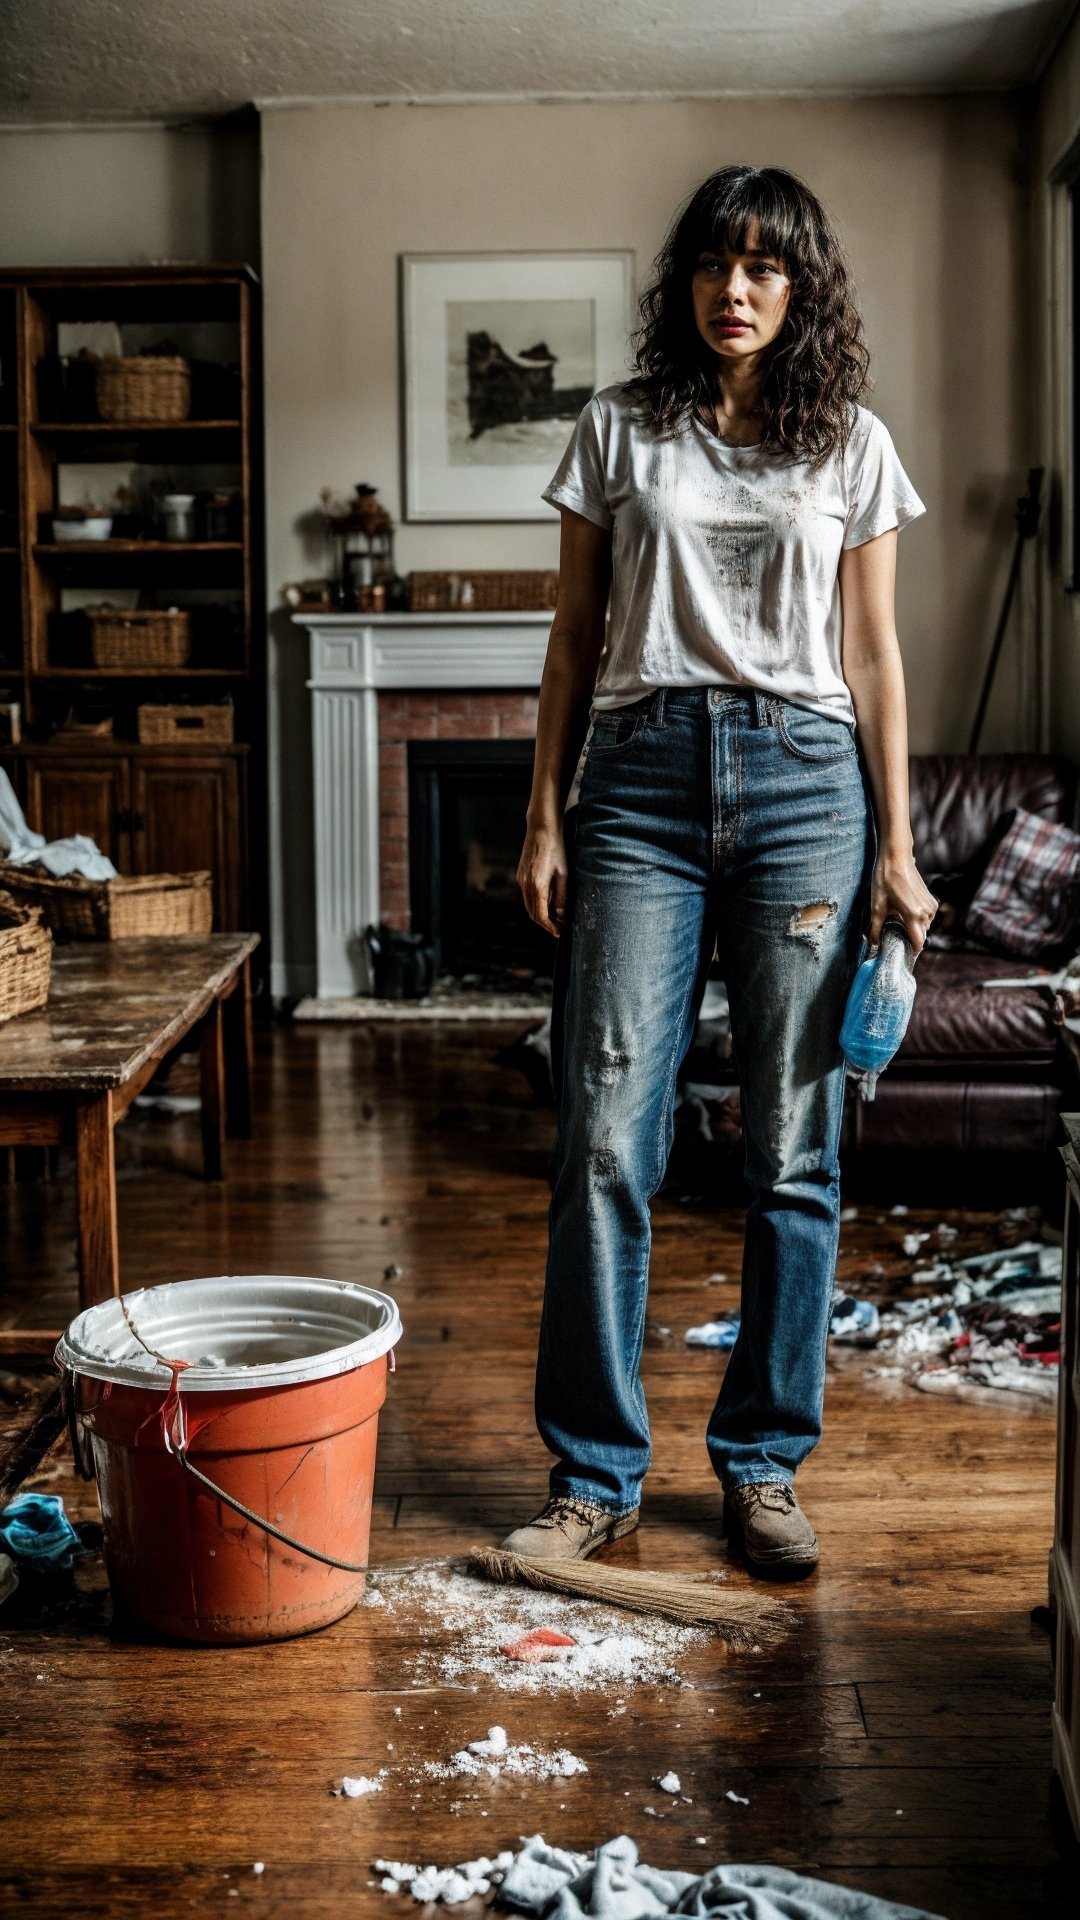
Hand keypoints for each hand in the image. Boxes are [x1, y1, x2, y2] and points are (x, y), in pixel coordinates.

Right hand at [517, 822, 567, 938]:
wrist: (541, 830)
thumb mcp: (564, 874)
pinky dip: (536, 902)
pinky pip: (527, 895)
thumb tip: (561, 916)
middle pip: (532, 913)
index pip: (541, 915)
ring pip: (529, 905)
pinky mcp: (520, 875)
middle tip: (558, 927)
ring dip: (540, 913)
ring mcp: (521, 880)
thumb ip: (562, 896)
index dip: (549, 927)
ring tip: (555, 916)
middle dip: (544, 923)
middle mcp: (525, 885)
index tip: (558, 932)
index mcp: (537, 886)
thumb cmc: (557, 850)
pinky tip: (548, 900)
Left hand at [867, 848, 937, 954]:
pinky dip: (917, 920)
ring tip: (896, 926)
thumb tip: (872, 943)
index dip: (910, 952)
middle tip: (892, 941)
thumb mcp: (877, 906)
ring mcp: (931, 906)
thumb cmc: (885, 880)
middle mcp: (927, 913)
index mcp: (914, 915)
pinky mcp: (931, 901)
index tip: (900, 957)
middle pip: (920, 936)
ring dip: (913, 929)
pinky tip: (903, 915)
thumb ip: (875, 928)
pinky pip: (926, 918)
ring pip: (924, 927)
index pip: (918, 943)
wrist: (896, 857)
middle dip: (908, 940)